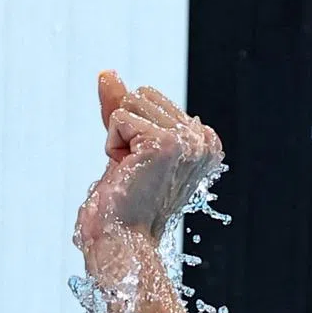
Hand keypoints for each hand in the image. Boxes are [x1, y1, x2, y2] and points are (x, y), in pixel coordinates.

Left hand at [75, 71, 224, 249]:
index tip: (140, 168)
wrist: (119, 240)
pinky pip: (118, 118)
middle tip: (133, 173)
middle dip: (124, 131)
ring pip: (129, 103)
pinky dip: (112, 147)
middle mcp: (204, 139)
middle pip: (141, 94)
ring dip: (117, 140)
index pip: (150, 98)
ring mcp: (188, 140)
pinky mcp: (165, 143)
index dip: (131, 131)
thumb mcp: (126, 146)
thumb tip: (106, 72)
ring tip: (131, 174)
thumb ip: (121, 108)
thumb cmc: (122, 202)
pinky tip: (126, 174)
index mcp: (204, 140)